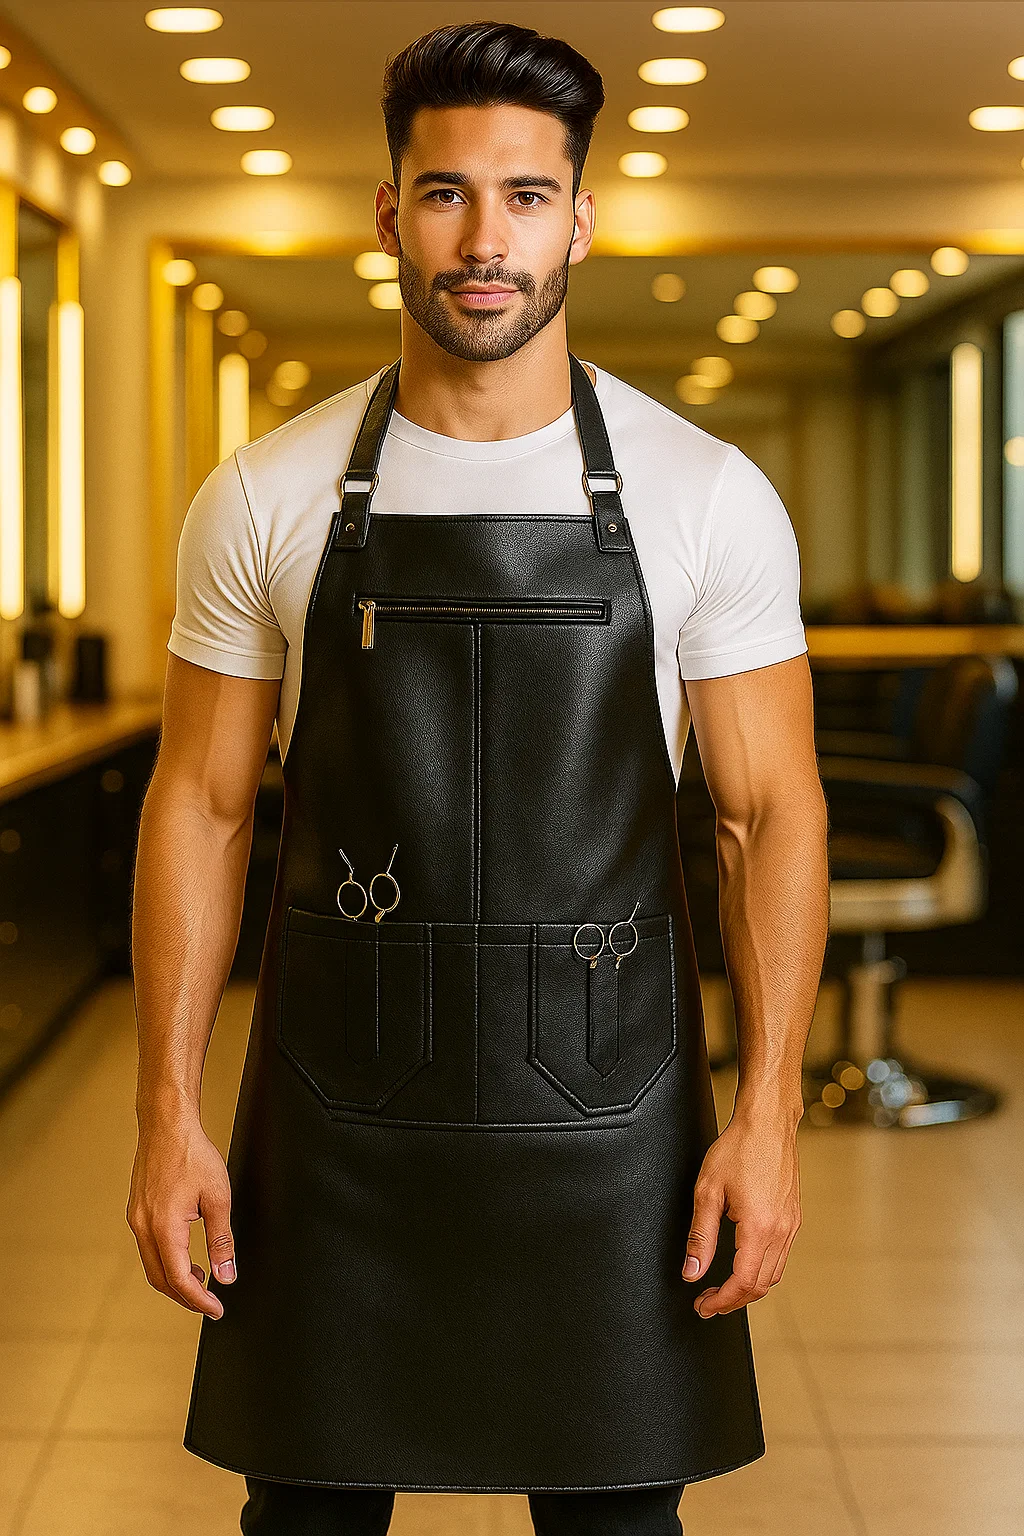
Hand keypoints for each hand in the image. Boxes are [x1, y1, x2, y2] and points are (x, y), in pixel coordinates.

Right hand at [126, 1113, 235, 1317]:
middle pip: (161, 1280)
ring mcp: (137, 1220)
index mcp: (164, 1228)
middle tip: (209, 1302)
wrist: (167, 1126)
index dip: (199, 1301)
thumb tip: (226, 1274)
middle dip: (185, 1297)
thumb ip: (222, 1240)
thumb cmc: (192, 1154)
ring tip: (200, 1280)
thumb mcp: (218, 1198)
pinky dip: (166, 1261)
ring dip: (175, 1280)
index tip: (216, 1309)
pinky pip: (148, 1248)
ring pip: (152, 1266)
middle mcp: (143, 1227)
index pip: (180, 1280)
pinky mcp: (137, 1212)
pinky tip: (184, 1256)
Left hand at [682, 1110, 800, 1317]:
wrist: (768, 1123)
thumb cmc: (738, 1149)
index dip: (722, 1301)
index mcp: (760, 1227)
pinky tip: (743, 1265)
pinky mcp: (794, 1217)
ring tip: (722, 1289)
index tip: (703, 1306)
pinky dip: (762, 1270)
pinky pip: (781, 1256)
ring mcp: (791, 1224)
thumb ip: (700, 1236)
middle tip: (708, 1303)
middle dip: (734, 1301)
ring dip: (749, 1288)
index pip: (743, 1282)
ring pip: (774, 1274)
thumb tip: (692, 1272)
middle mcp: (782, 1230)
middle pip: (761, 1285)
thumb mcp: (708, 1191)